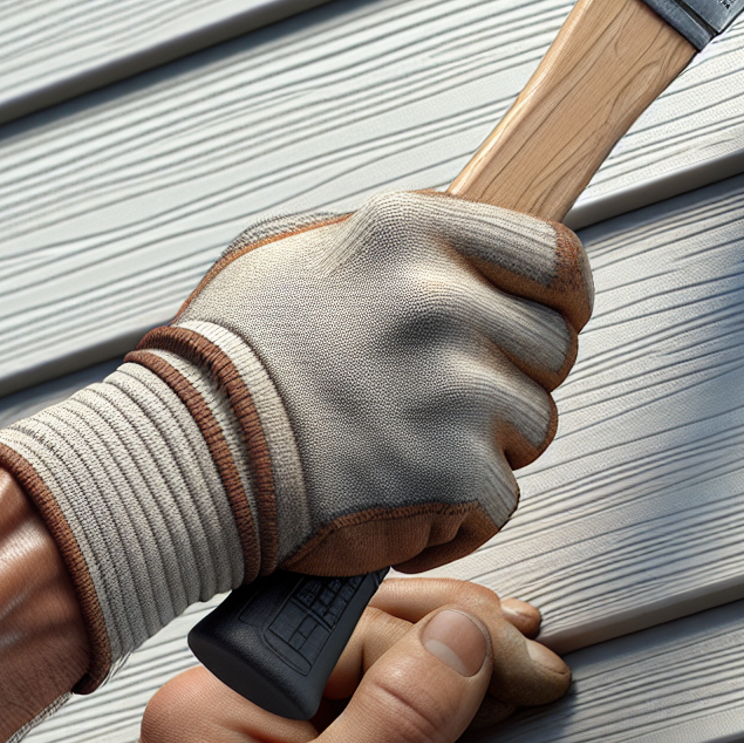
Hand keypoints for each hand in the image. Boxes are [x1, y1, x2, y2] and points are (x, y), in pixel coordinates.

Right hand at [0, 191, 592, 686]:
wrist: (180, 457)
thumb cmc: (228, 359)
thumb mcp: (295, 248)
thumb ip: (391, 243)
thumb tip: (457, 251)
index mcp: (408, 231)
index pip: (554, 255)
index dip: (562, 297)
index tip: (551, 317)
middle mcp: (438, 302)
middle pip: (554, 348)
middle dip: (515, 377)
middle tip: (449, 398)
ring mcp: (450, 389)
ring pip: (534, 425)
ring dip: (486, 445)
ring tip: (407, 445)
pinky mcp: (449, 473)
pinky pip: (502, 496)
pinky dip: (460, 511)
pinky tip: (402, 492)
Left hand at [76, 579, 569, 742]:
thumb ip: (398, 717)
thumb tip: (457, 633)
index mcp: (224, 689)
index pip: (363, 625)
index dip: (454, 634)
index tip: (518, 659)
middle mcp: (235, 689)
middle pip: (369, 626)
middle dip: (460, 631)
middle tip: (529, 655)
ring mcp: (259, 718)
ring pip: (371, 653)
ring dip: (448, 650)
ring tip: (505, 657)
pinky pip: (363, 690)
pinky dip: (423, 684)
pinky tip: (458, 687)